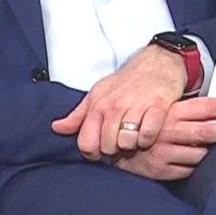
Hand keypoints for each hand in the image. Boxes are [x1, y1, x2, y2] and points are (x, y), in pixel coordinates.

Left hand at [50, 46, 192, 159]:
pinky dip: (148, 138)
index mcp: (98, 105)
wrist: (158, 61)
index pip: (86, 143)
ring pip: (127, 142)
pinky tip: (148, 132)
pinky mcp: (158, 106)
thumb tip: (57, 128)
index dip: (93, 153)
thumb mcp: (98, 93)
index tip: (101, 151)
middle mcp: (115, 106)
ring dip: (132, 145)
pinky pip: (148, 134)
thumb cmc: (127, 80)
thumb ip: (78, 115)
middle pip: (108, 146)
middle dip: (115, 150)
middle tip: (121, 141)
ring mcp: (136, 106)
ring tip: (135, 136)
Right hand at [110, 98, 215, 180]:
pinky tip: (194, 159)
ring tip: (213, 147)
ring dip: (210, 150)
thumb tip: (215, 112)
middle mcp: (167, 132)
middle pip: (208, 130)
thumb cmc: (140, 125)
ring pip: (201, 153)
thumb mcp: (159, 110)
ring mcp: (164, 152)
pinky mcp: (160, 170)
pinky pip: (189, 169)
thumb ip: (184, 111)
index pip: (206, 107)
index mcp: (168, 112)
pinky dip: (195, 165)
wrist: (111, 146)